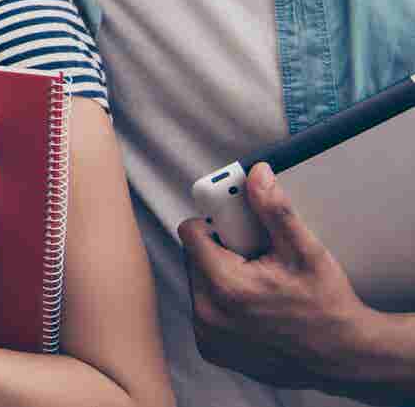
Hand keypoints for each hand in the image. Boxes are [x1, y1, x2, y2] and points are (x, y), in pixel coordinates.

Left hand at [179, 161, 369, 390]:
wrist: (342, 358)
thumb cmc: (327, 307)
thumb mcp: (305, 251)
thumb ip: (274, 210)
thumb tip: (256, 175)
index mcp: (225, 285)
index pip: (190, 232)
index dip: (215, 224)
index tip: (237, 229)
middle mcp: (208, 313)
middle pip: (193, 257)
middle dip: (220, 251)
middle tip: (256, 260)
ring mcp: (208, 335)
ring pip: (198, 283)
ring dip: (220, 276)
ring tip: (258, 286)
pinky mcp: (211, 349)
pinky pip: (204, 309)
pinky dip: (222, 303)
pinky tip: (253, 307)